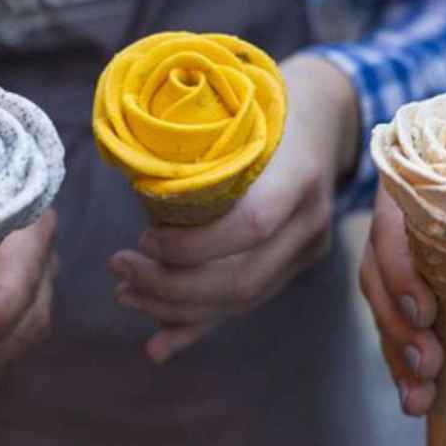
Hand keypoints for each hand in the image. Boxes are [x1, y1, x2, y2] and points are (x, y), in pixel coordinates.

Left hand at [109, 55, 359, 363]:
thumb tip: (131, 184)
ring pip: (243, 299)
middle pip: (243, 278)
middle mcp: (312, 218)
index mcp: (299, 172)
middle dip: (171, 286)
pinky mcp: (298, 263)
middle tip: (120, 269)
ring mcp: (310, 246)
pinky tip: (161, 342)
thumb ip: (201, 151)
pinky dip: (200, 324)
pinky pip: (247, 302)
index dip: (192, 245)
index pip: (250, 225)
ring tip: (127, 293)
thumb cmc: (265, 103)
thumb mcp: (237, 109)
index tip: (142, 236)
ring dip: (176, 307)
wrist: (325, 113)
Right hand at [361, 70, 445, 415]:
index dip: (399, 270)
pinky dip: (413, 364)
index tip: (423, 311)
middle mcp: (409, 223)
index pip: (390, 226)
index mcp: (424, 184)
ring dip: (399, 355)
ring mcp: (418, 262)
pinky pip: (411, 330)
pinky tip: (422, 398)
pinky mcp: (436, 298)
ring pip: (388, 308)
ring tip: (419, 399)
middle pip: (379, 273)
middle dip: (396, 323)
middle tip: (427, 363)